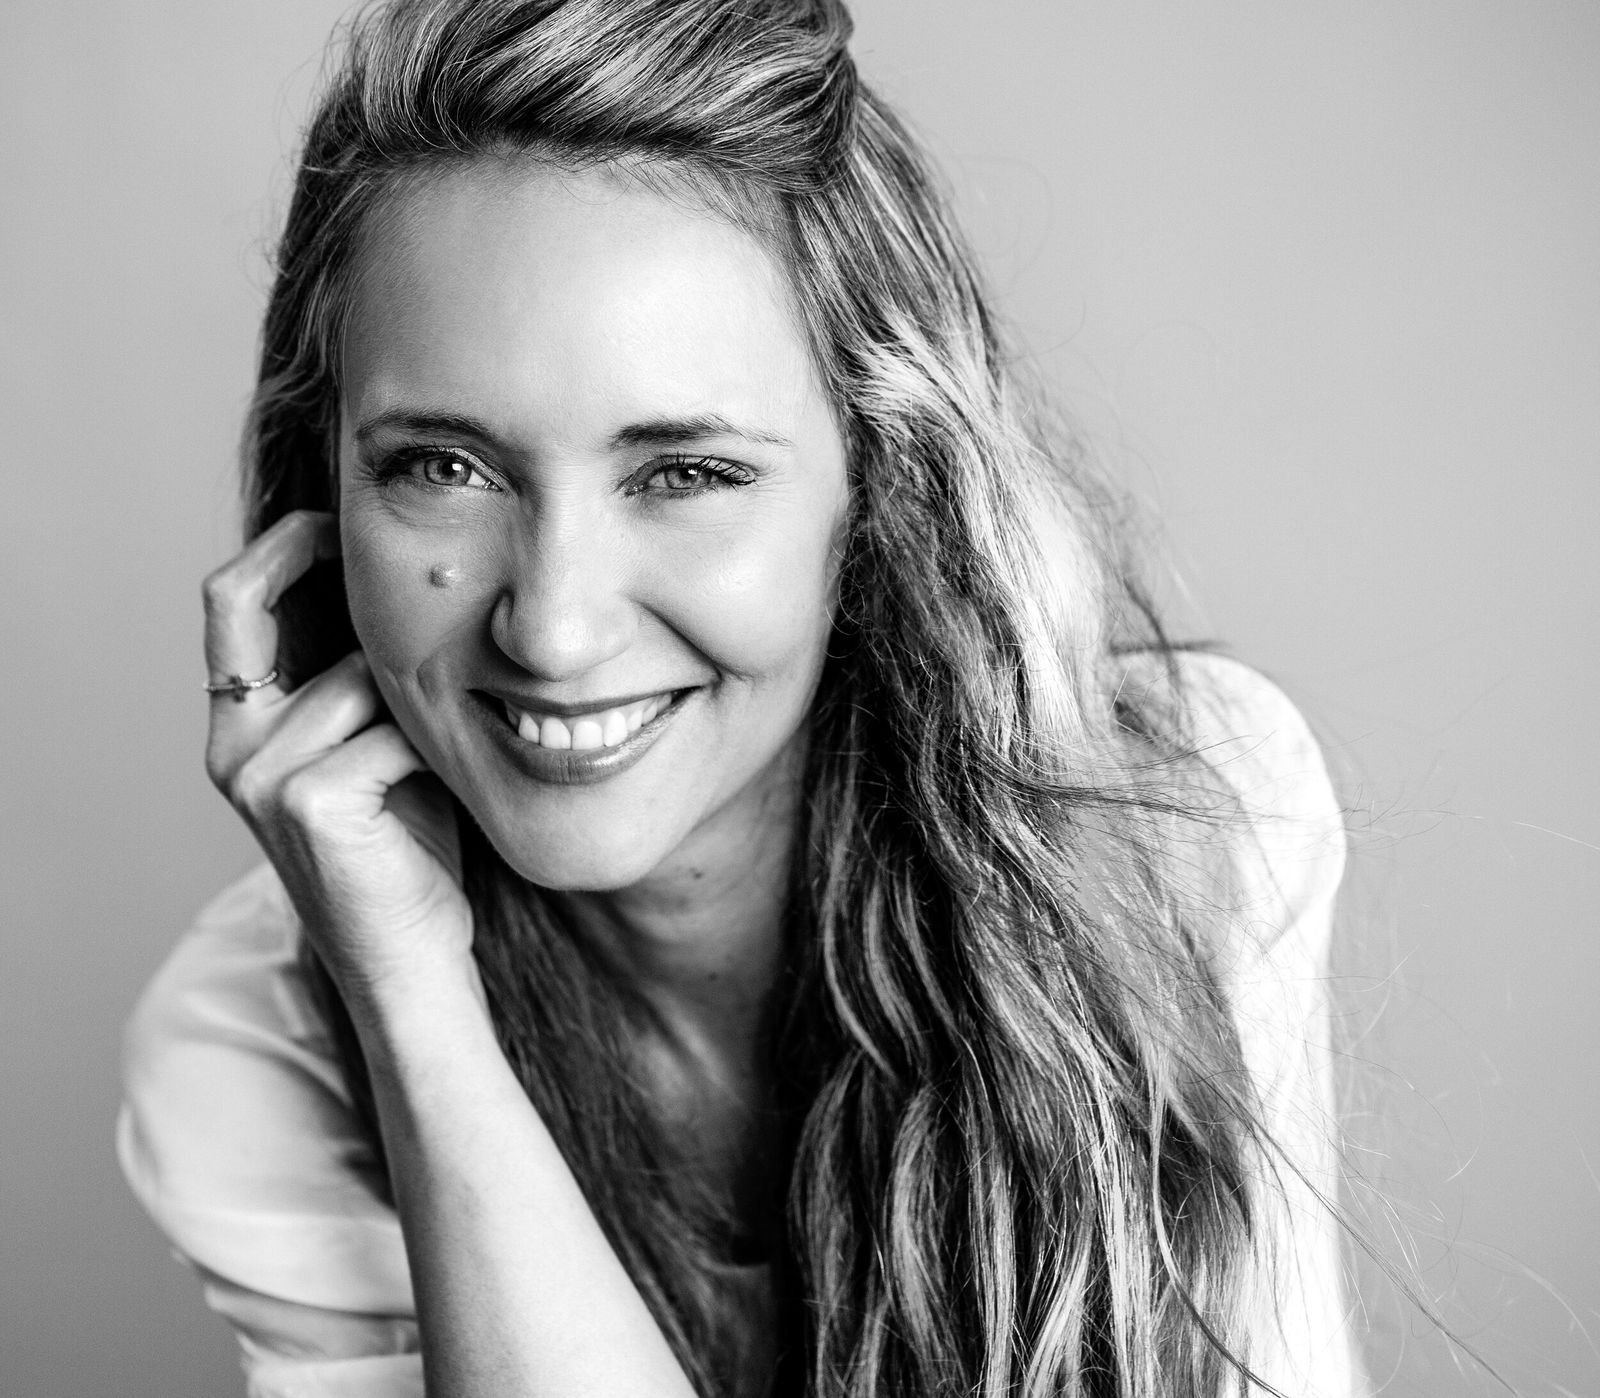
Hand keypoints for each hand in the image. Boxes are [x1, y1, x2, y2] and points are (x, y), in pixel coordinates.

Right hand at [202, 510, 474, 1011]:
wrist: (413, 953)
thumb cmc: (407, 842)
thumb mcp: (376, 740)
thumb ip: (363, 674)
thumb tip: (400, 575)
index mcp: (241, 721)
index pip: (231, 598)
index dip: (282, 541)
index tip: (348, 518)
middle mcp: (233, 742)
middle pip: (244, 599)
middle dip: (312, 557)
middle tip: (389, 554)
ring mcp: (261, 772)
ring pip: (358, 673)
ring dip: (417, 696)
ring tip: (446, 741)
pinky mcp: (308, 801)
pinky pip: (392, 730)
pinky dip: (433, 748)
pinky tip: (446, 786)